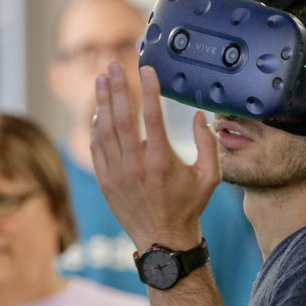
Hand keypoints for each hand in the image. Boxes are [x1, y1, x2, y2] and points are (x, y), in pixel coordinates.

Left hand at [90, 63, 220, 249]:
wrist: (163, 240)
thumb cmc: (189, 206)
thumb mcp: (210, 176)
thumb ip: (207, 144)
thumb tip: (198, 116)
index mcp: (162, 161)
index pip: (152, 116)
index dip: (147, 89)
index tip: (145, 68)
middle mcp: (136, 165)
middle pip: (122, 117)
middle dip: (117, 87)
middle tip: (112, 65)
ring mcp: (117, 173)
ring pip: (105, 129)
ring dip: (102, 101)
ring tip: (101, 79)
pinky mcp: (105, 181)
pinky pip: (96, 147)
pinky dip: (96, 126)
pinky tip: (99, 111)